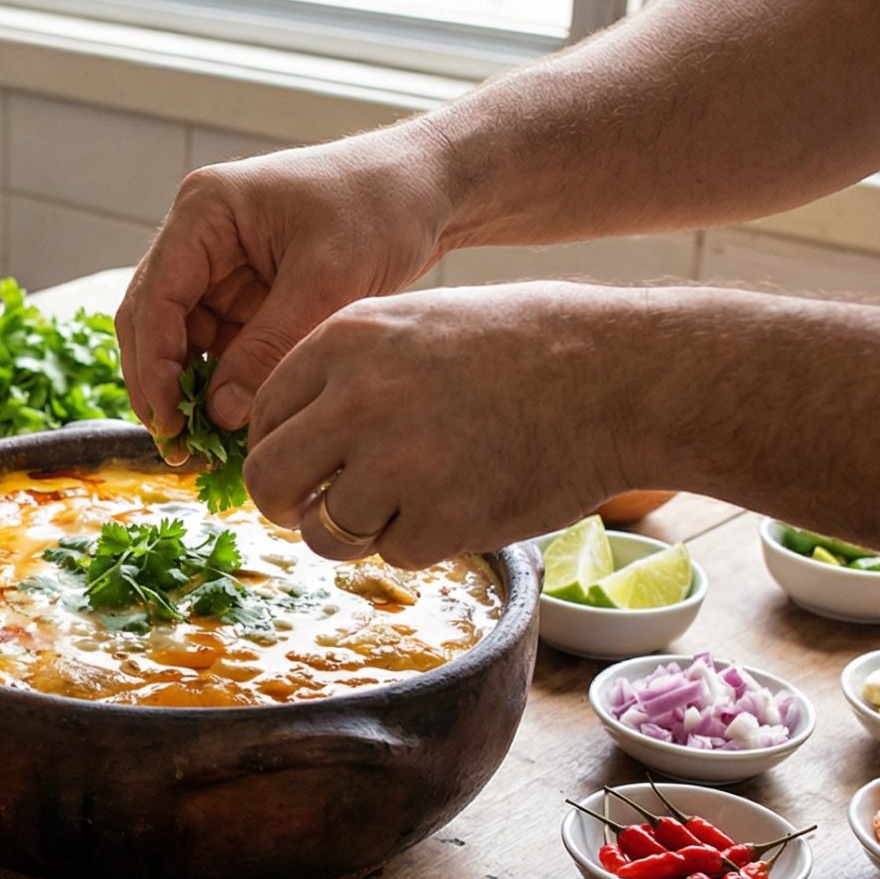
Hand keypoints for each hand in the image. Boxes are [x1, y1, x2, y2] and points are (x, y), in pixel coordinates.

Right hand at [117, 125, 452, 447]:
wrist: (428, 187)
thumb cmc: (381, 207)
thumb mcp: (326, 280)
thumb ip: (268, 347)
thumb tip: (220, 414)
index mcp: (205, 212)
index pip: (155, 296)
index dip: (152, 364)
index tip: (168, 421)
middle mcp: (200, 236)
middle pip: (154, 320)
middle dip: (161, 383)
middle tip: (176, 447)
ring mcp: (220, 266)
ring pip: (182, 340)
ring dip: (189, 389)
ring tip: (203, 445)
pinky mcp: (245, 292)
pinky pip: (218, 345)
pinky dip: (222, 383)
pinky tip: (233, 422)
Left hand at [242, 282, 642, 567]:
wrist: (617, 376)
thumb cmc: (523, 346)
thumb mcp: (417, 323)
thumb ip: (347, 373)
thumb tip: (289, 437)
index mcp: (344, 341)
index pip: (262, 414)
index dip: (275, 448)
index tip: (298, 467)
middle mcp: (357, 401)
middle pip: (270, 480)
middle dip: (285, 505)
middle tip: (312, 511)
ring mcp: (397, 464)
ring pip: (326, 532)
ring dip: (355, 533)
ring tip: (405, 505)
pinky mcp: (441, 520)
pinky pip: (395, 555)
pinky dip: (422, 542)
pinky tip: (461, 503)